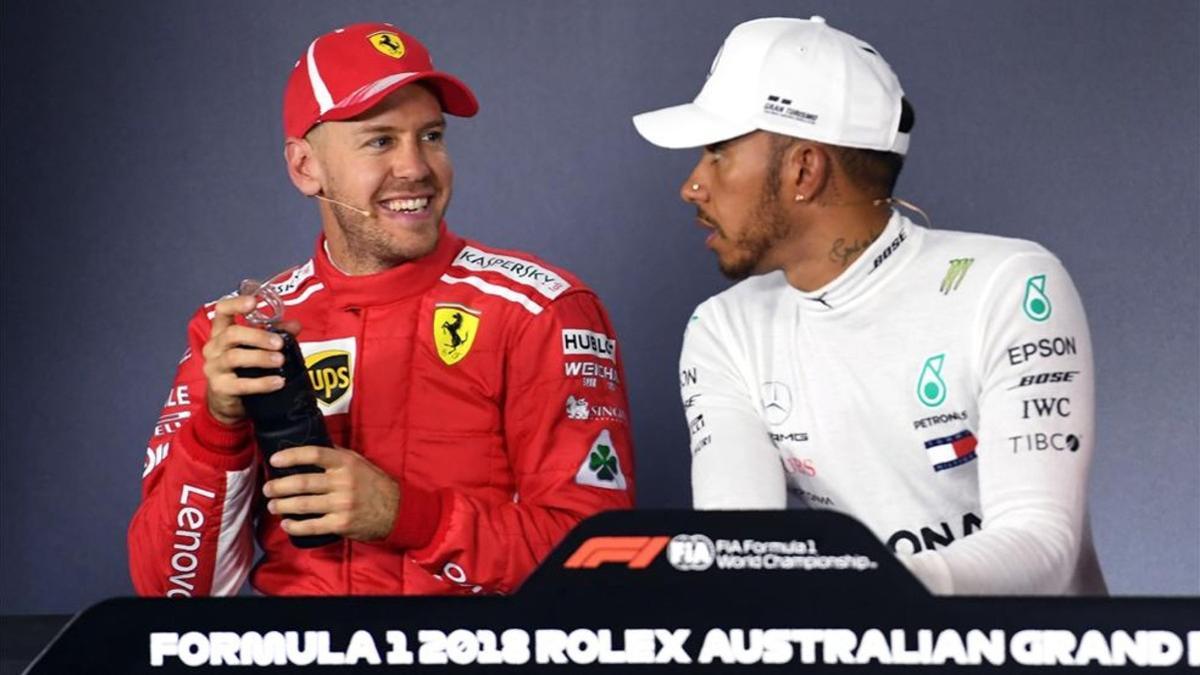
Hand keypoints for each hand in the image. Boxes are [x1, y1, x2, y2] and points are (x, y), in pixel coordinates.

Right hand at [201, 295, 299, 424]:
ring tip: (280, 360)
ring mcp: (214, 368)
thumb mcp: (257, 346)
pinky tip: (278, 382)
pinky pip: (241, 385)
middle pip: (232, 334)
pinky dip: (262, 383)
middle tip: (279, 343)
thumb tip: (296, 325)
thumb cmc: (243, 367)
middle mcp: (213, 347)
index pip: (222, 311)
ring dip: (261, 358)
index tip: (253, 302)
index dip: (235, 304)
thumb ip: (276, 333)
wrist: (229, 400)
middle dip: (258, 336)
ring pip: (234, 357)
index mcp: (221, 332)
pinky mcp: (220, 387)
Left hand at [263, 446, 399, 541]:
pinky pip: (311, 526)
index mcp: (345, 463)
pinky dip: (295, 526)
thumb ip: (336, 454)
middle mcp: (343, 482)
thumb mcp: (359, 462)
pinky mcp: (341, 524)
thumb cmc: (374, 484)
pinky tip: (286, 524)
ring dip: (282, 505)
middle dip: (279, 486)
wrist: (396, 511)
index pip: (314, 454)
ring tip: (272, 505)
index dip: (291, 456)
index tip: (274, 460)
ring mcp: (341, 504)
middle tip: (268, 488)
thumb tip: (312, 441)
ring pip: (302, 504)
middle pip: (302, 482)